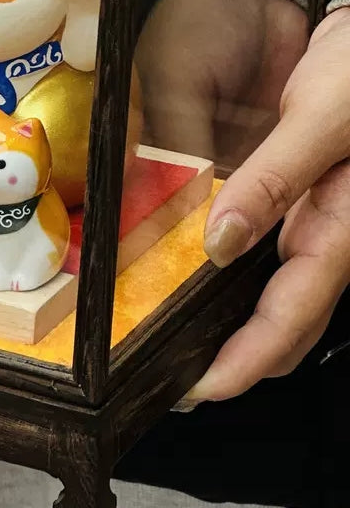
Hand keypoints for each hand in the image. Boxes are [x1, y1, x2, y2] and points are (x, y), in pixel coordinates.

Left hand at [188, 5, 349, 400]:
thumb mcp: (318, 118)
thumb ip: (273, 180)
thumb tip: (222, 246)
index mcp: (346, 224)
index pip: (294, 313)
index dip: (250, 359)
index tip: (204, 388)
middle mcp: (333, 232)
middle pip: (285, 319)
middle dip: (238, 357)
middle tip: (176, 375)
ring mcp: (319, 219)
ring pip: (275, 293)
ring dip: (232, 321)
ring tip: (174, 334)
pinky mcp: (304, 199)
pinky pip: (268, 251)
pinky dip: (232, 273)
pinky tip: (194, 269)